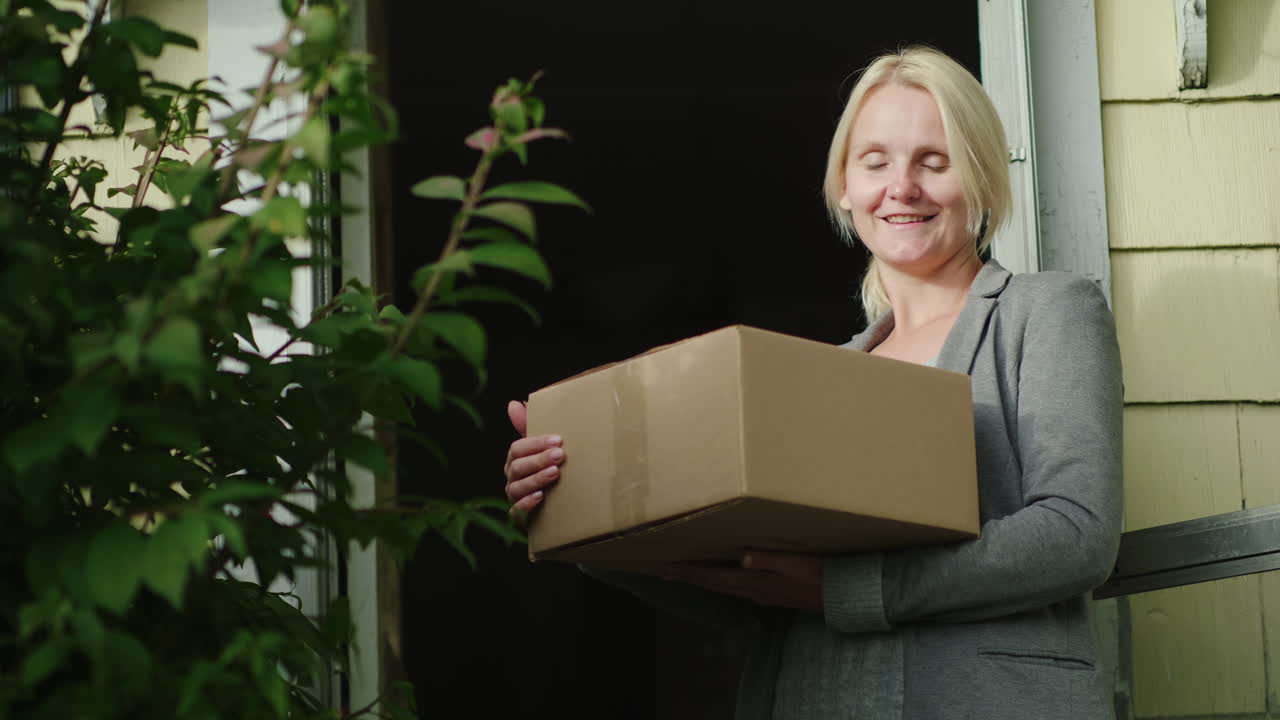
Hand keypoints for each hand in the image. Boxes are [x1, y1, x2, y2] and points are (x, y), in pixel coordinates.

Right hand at [503, 400, 563, 522]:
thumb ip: (529, 426)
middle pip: (518, 466)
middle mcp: (512, 476)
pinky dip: (527, 503)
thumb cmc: (548, 468)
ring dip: (536, 479)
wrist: (558, 504)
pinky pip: (517, 510)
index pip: (518, 448)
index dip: (536, 443)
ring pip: (518, 487)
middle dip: (539, 459)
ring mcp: (514, 495)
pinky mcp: (519, 515)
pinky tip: (540, 497)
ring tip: (555, 473)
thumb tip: (514, 403)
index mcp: (516, 458)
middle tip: (560, 455)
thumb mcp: (543, 447)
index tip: (558, 440)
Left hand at [663, 550, 822, 611]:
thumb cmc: (818, 575)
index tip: (667, 568)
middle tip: (664, 571)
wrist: (838, 596)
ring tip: (683, 573)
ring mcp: (759, 594)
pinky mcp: (767, 594)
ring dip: (701, 579)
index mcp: (754, 581)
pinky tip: (716, 577)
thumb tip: (743, 558)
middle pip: (712, 583)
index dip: (689, 572)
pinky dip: (718, 581)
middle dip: (688, 576)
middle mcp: (751, 591)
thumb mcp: (796, 563)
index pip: (713, 576)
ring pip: (721, 586)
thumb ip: (770, 559)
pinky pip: (734, 587)